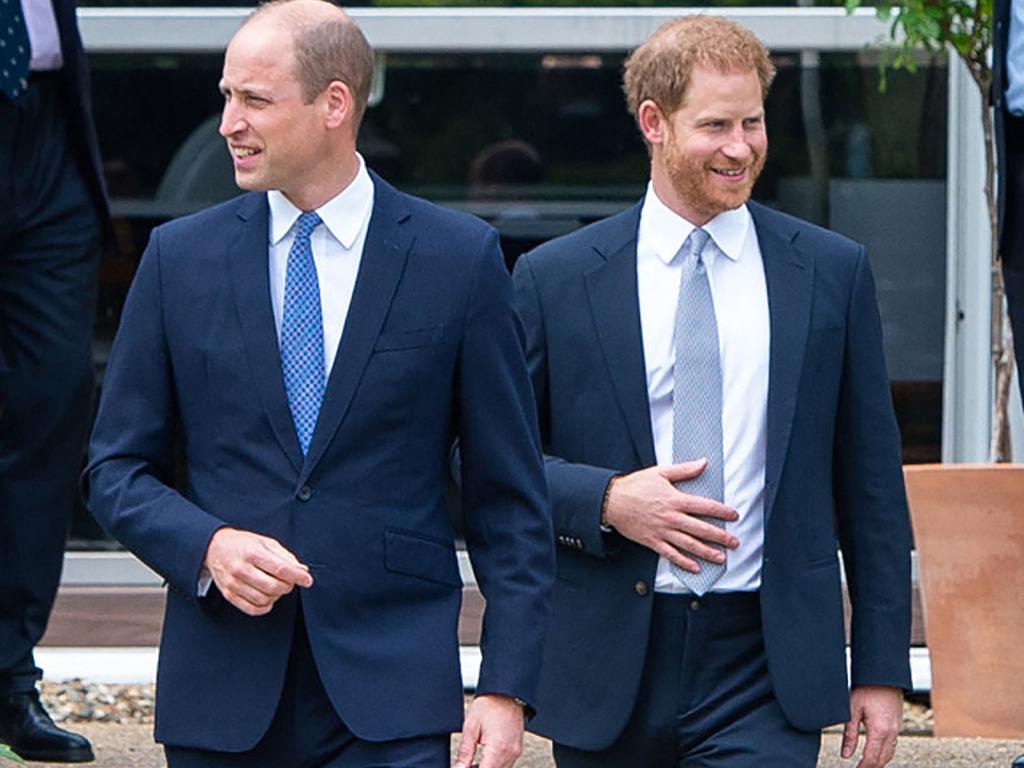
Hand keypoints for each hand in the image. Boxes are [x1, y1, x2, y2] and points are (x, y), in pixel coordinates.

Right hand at [203, 527, 312, 615]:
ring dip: (277, 596)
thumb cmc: (243, 544)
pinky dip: (265, 607)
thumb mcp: (266, 542)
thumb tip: (302, 570)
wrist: (214, 548)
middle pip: (273, 586)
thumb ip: (285, 556)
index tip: (307, 580)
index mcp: (252, 553)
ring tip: (277, 586)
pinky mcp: (229, 595)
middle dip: (287, 586)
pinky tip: (268, 597)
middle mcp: (241, 569)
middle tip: (289, 581)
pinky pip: (252, 609)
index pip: (280, 569)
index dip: (297, 576)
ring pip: (264, 599)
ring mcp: (233, 584)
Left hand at [453, 694, 523, 767]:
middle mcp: (510, 753)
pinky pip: (505, 765)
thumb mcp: (471, 727)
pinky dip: (494, 766)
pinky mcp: (517, 748)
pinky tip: (483, 760)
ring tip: (471, 764)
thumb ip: (465, 752)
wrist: (507, 691)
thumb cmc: (490, 703)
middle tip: (465, 765)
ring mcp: (515, 751)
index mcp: (497, 749)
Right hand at [603, 460, 738, 572]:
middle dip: (720, 536)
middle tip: (734, 542)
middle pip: (701, 529)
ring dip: (707, 552)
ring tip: (721, 557)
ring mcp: (662, 531)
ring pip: (689, 545)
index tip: (734, 515)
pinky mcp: (653, 541)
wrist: (612, 501)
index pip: (705, 507)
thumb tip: (703, 463)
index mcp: (675, 500)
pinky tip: (695, 567)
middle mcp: (671, 518)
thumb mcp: (660, 472)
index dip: (722, 512)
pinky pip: (671, 555)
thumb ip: (684, 470)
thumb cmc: (635, 486)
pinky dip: (684, 562)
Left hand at [841, 685, 901, 767]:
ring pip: (889, 753)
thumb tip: (845, 754)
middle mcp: (891, 732)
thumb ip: (849, 734)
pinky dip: (884, 752)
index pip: (872, 759)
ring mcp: (896, 728)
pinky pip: (893, 745)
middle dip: (871, 767)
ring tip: (866, 765)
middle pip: (883, 759)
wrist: (883, 675)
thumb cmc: (866, 688)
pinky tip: (875, 752)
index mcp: (880, 730)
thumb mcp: (852, 710)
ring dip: (878, 762)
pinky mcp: (897, 724)